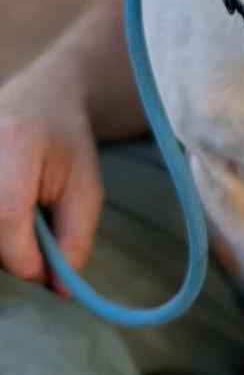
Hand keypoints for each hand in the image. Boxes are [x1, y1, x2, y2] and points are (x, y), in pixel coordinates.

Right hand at [0, 57, 102, 291]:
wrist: (39, 101)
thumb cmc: (66, 143)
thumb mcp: (86, 187)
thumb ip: (75, 238)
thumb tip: (59, 291)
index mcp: (13, 145)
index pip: (6, 219)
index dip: (27, 259)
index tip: (50, 272)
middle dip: (14, 253)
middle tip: (40, 236)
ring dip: (3, 242)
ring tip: (23, 217)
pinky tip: (10, 215)